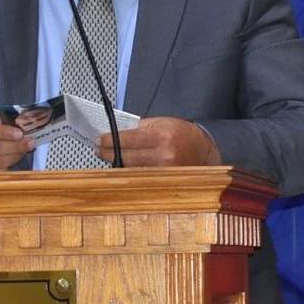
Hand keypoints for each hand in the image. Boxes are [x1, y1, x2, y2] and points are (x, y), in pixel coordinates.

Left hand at [98, 117, 219, 167]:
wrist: (204, 149)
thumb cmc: (183, 134)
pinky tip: (124, 167)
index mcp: (162, 136)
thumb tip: (115, 132)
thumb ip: (139, 127)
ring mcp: (164, 172)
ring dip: (118, 163)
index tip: (99, 140)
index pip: (127, 140)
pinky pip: (141, 178)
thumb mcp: (162, 122)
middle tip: (99, 150)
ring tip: (111, 156)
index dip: (109, 140)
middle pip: (126, 158)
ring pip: (131, 170)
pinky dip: (130, 172)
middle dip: (109, 153)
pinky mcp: (165, 182)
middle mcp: (163, 155)